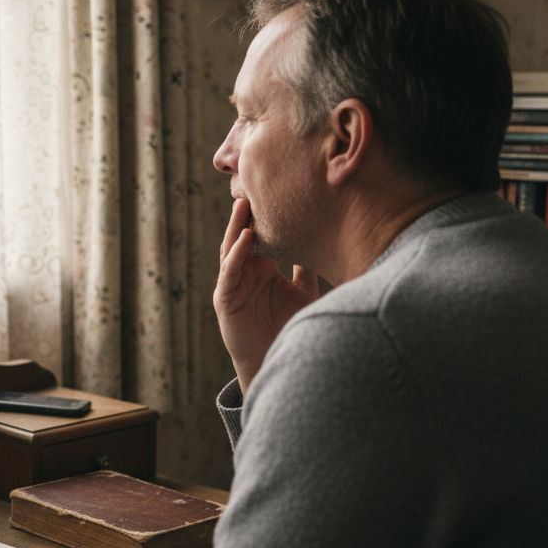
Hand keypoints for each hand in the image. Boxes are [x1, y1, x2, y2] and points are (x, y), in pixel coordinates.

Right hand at [213, 198, 319, 393]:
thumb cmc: (290, 327)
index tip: (276, 190)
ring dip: (237, 228)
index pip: (261, 234)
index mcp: (262, 267)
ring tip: (243, 205)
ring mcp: (233, 284)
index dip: (264, 215)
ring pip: (232, 249)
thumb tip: (322, 244)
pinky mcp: (224, 299)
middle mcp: (245, 272)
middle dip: (246, 214)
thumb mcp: (304, 293)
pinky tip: (246, 239)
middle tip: (254, 187)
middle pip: (243, 236)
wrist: (275, 360)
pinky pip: (229, 272)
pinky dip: (237, 255)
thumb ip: (307, 271)